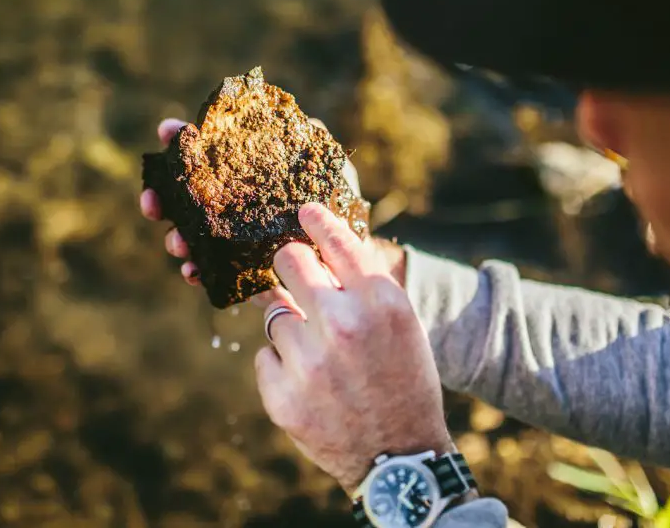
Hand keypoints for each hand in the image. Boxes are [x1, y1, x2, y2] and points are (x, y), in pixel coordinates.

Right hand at [138, 117, 407, 287]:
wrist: (350, 257)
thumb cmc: (336, 205)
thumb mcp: (327, 168)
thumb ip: (309, 141)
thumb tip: (296, 118)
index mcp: (240, 175)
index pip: (202, 154)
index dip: (179, 140)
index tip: (166, 131)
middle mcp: (228, 205)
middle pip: (181, 198)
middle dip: (160, 198)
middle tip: (151, 201)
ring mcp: (229, 240)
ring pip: (188, 236)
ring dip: (175, 238)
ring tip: (177, 242)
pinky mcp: (238, 273)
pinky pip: (209, 273)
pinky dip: (196, 272)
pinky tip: (193, 271)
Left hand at [253, 202, 453, 495]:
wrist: (401, 458)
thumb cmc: (404, 382)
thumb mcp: (401, 325)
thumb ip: (362, 286)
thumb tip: (317, 247)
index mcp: (382, 303)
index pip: (337, 241)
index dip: (316, 221)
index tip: (303, 211)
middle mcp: (344, 325)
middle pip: (289, 261)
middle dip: (291, 266)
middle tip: (298, 278)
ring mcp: (309, 362)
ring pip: (275, 314)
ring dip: (293, 330)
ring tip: (323, 360)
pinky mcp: (282, 396)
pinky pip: (266, 356)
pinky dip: (283, 368)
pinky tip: (312, 387)